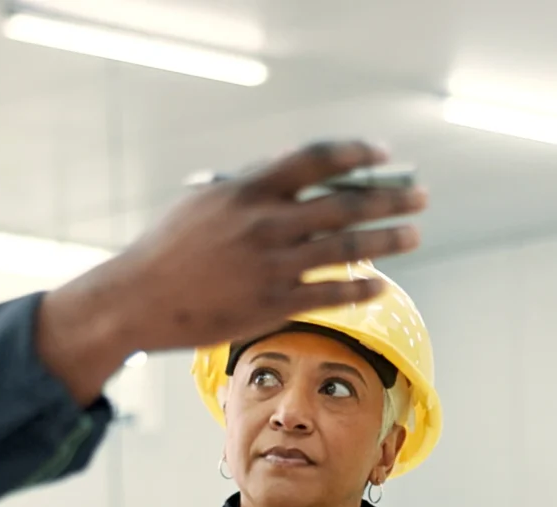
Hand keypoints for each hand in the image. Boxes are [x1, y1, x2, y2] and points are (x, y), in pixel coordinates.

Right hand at [35, 140, 429, 404]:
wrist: (136, 298)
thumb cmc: (169, 249)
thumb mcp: (205, 203)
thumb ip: (249, 187)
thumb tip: (291, 172)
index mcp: (248, 189)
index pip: (315, 160)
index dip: (355, 153)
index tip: (384, 153)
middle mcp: (264, 222)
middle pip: (344, 204)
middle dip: (389, 197)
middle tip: (420, 194)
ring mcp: (271, 264)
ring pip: (345, 248)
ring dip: (387, 240)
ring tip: (413, 234)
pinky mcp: (271, 303)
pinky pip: (330, 294)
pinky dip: (361, 288)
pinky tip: (382, 285)